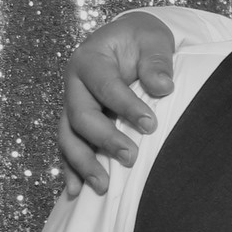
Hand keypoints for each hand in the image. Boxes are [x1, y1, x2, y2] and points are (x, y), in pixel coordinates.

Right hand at [56, 11, 177, 197]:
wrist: (129, 40)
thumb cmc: (142, 39)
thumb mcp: (153, 38)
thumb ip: (156, 60)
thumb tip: (163, 87)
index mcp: (90, 60)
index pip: (104, 85)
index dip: (125, 106)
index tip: (150, 125)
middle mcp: (74, 84)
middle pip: (79, 116)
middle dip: (104, 139)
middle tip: (132, 157)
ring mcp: (72, 105)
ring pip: (68, 136)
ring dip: (82, 162)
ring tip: (102, 186)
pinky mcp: (77, 123)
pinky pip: (69, 147)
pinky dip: (71, 169)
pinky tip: (77, 192)